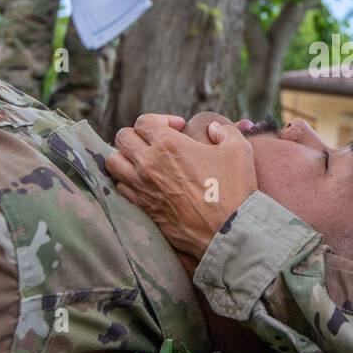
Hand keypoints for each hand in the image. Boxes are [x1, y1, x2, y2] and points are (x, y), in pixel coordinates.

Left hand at [107, 114, 257, 261]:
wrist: (228, 232)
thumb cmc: (234, 189)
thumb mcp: (239, 149)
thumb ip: (225, 131)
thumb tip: (214, 129)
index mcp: (168, 144)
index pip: (145, 121)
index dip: (161, 120)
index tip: (178, 129)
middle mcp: (148, 163)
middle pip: (123, 137)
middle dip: (139, 135)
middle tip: (157, 143)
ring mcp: (142, 188)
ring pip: (114, 162)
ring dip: (127, 157)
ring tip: (144, 161)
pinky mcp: (142, 209)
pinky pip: (120, 188)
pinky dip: (128, 181)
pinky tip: (146, 183)